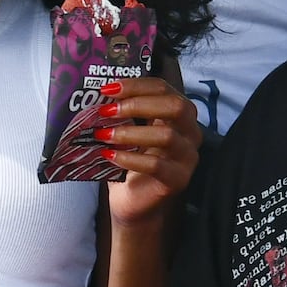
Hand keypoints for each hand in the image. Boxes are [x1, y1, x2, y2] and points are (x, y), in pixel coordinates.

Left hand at [95, 75, 201, 220]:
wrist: (134, 201)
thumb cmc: (130, 160)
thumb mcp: (128, 130)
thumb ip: (121, 112)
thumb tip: (96, 94)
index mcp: (178, 113)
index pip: (163, 88)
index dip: (136, 85)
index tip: (107, 89)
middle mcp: (190, 132)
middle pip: (175, 107)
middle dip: (138, 105)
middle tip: (107, 111)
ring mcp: (187, 157)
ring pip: (167, 136)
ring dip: (129, 133)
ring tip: (103, 135)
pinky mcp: (178, 180)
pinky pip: (156, 165)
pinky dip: (130, 159)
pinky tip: (109, 157)